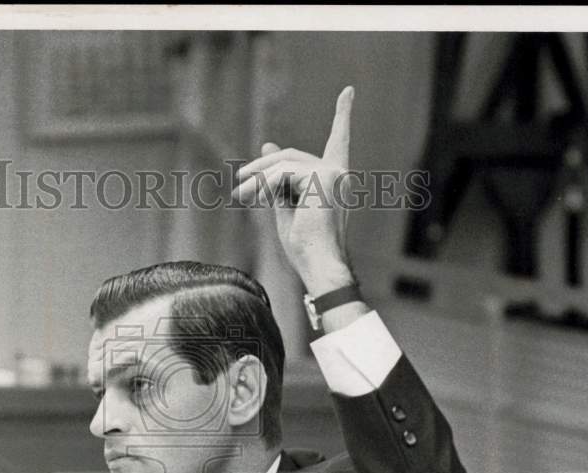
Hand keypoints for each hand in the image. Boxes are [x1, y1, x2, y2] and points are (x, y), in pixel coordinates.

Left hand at [233, 86, 355, 291]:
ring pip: (284, 163)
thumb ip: (277, 178)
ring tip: (241, 196)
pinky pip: (283, 173)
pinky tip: (255, 198)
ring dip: (258, 179)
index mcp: (335, 179)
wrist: (319, 266)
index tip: (348, 91)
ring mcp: (333, 174)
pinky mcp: (322, 178)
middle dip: (262, 169)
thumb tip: (267, 146)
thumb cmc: (305, 247)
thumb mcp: (285, 207)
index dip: (343, 114)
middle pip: (291, 156)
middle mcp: (339, 173)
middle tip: (239, 187)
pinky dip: (265, 185)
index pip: (339, 140)